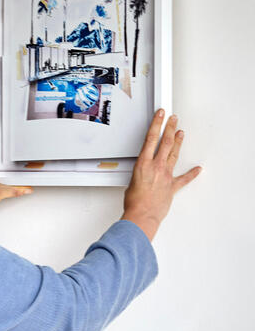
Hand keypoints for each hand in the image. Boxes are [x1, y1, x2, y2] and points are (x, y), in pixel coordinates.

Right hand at [121, 109, 201, 241]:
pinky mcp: (172, 187)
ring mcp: (166, 175)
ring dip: (178, 142)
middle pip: (166, 142)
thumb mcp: (131, 180)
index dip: (157, 124)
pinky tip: (198, 169)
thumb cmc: (134, 201)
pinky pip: (184, 179)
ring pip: (174, 155)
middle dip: (170, 128)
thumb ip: (139, 172)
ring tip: (181, 132)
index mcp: (143, 163)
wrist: (142, 215)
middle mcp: (156, 166)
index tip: (161, 115)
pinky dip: (192, 174)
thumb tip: (142, 170)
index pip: (151, 138)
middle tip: (173, 119)